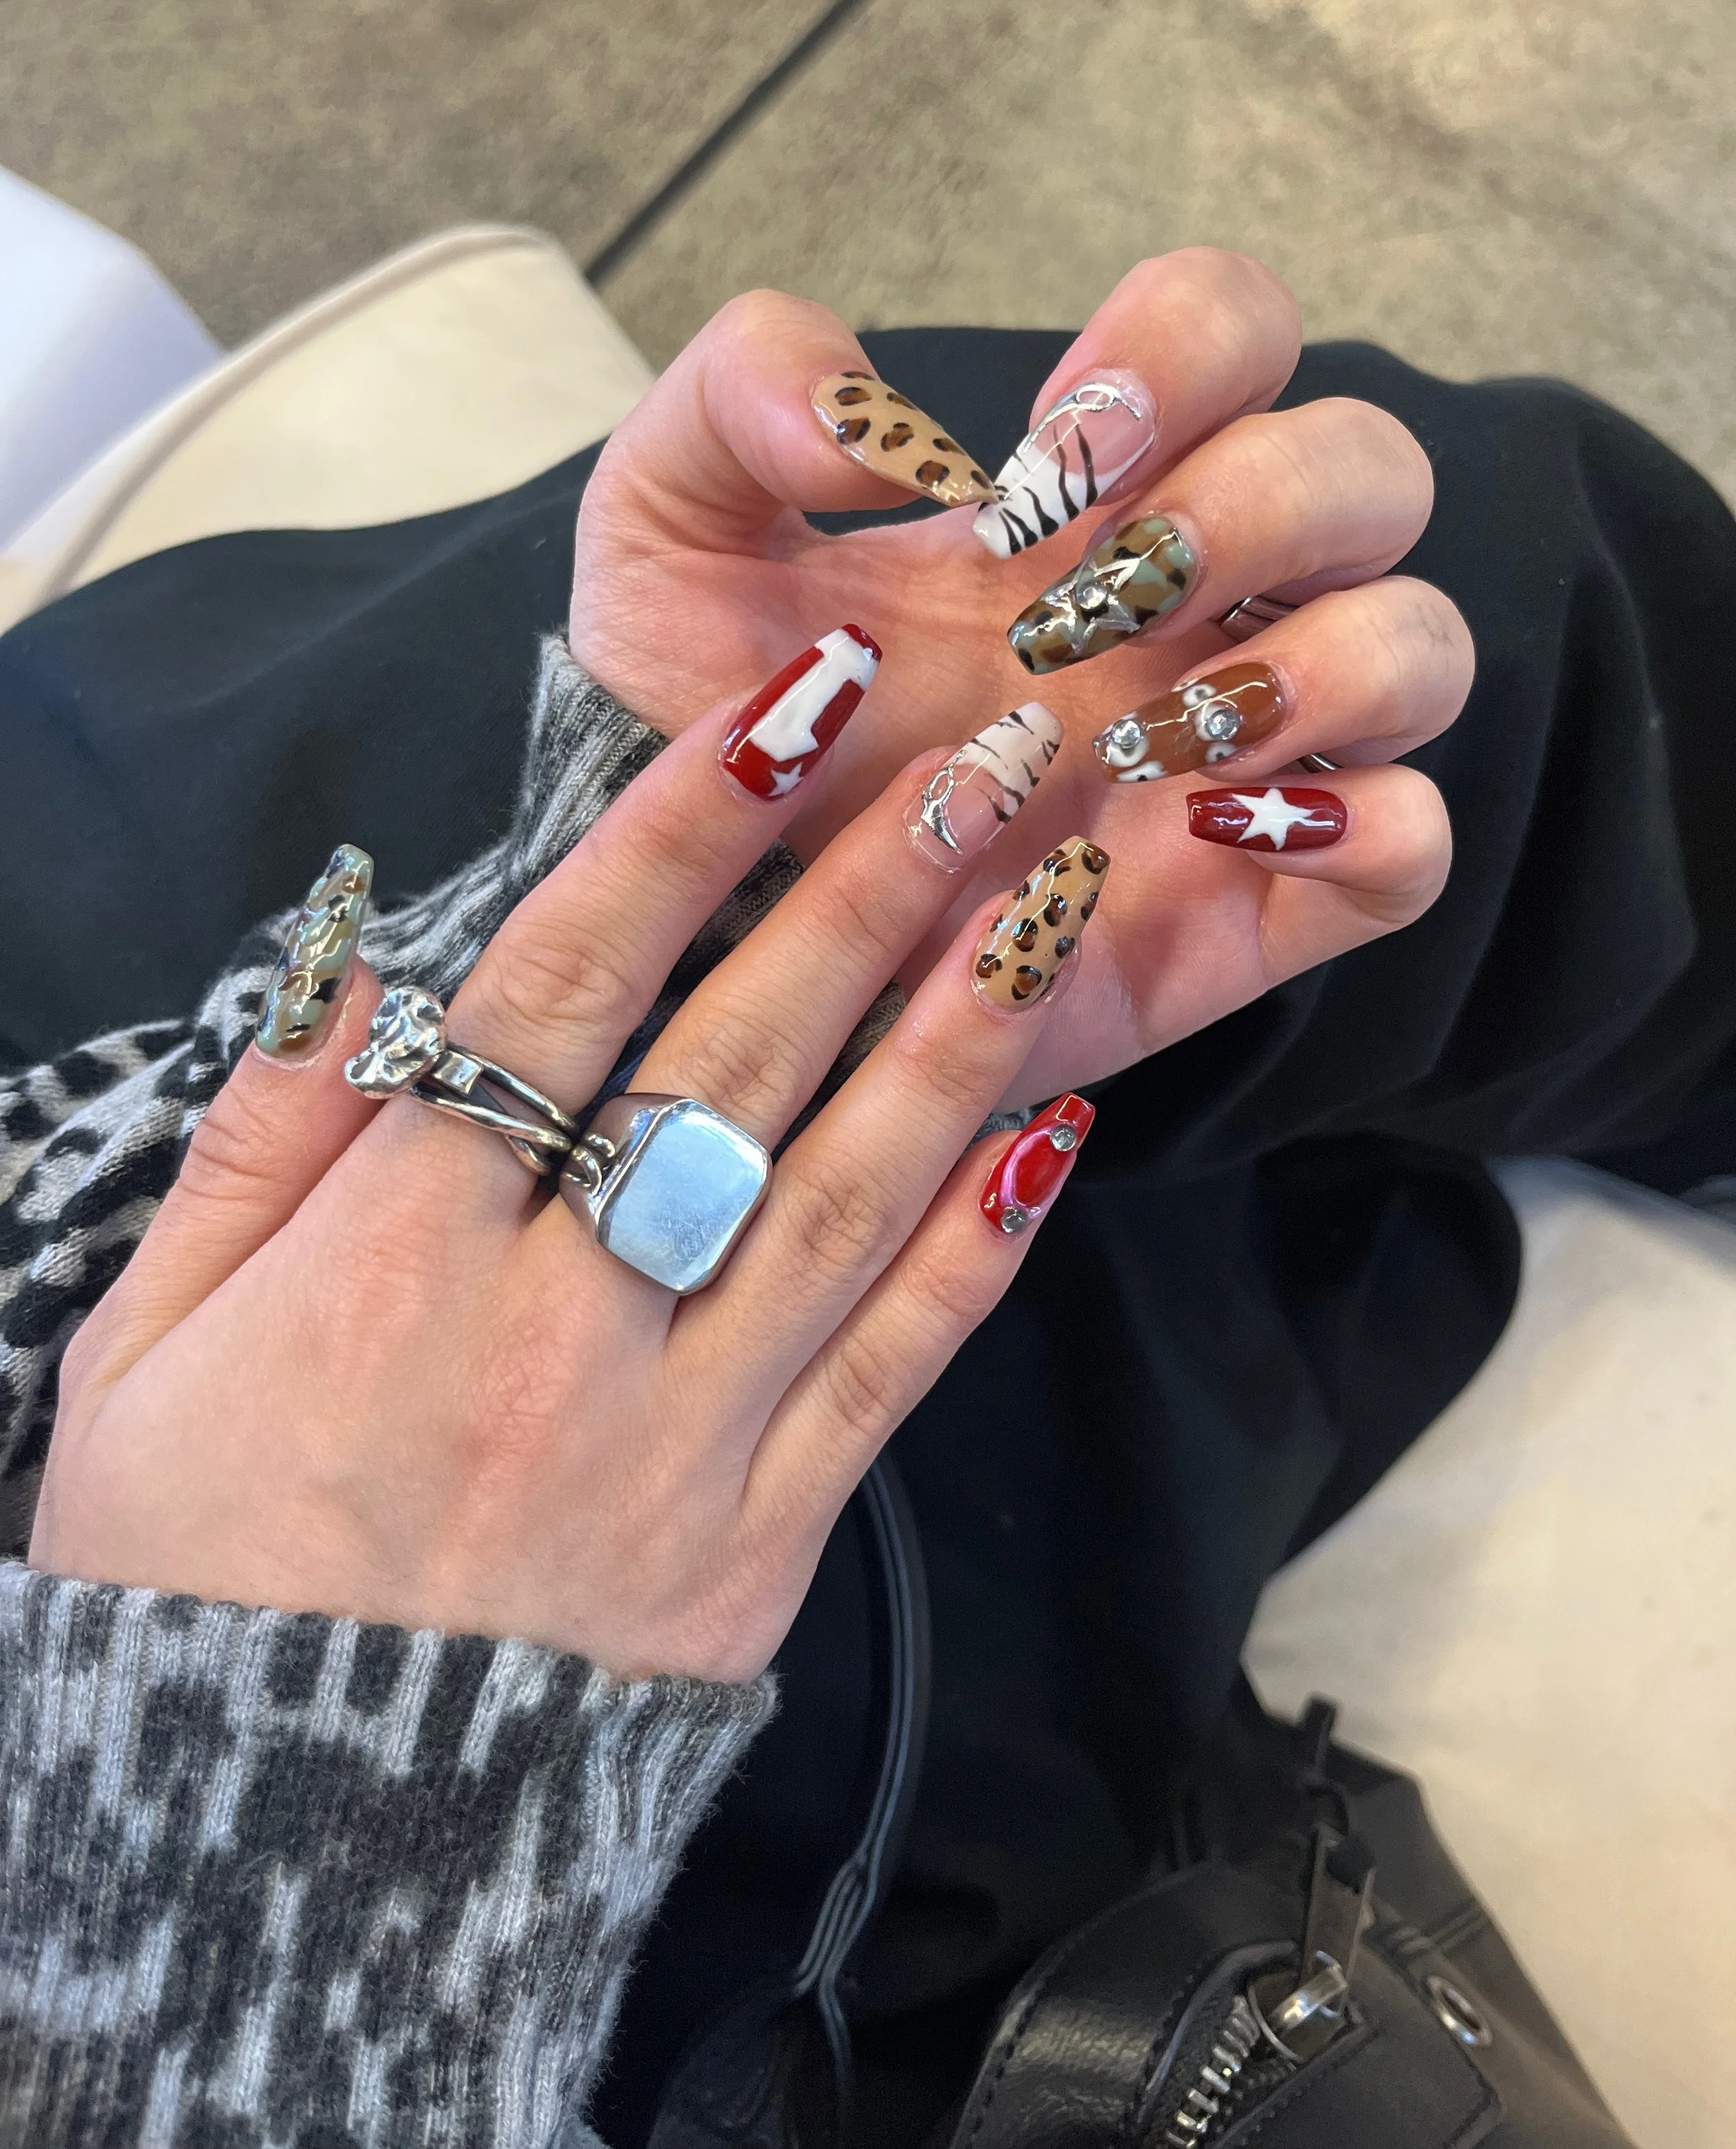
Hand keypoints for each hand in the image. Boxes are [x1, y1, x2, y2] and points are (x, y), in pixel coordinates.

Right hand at [33, 681, 1112, 1680]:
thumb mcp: (149, 1346)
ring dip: (962, 1027)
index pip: (559, 995)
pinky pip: (894, 1368)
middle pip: (738, 1062)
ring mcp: (682, 1434)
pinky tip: (1053, 1125)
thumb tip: (365, 956)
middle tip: (987, 750)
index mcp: (398, 1257)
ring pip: (850, 1193)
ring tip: (1060, 886)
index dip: (678, 836)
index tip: (780, 713)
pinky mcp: (763, 1538)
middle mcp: (560, 1323)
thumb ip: (268, 1141)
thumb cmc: (195, 1568)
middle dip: (868, 890)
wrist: (276, 1854)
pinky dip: (979, 1244)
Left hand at [569, 252, 1469, 1108]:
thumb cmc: (702, 732)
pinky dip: (1360, 825)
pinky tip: (1199, 831)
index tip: (1052, 459)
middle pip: (1369, 470)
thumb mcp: (662, 542)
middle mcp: (1190, 608)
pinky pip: (1414, 844)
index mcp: (1080, 499)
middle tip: (1092, 603)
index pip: (1234, 332)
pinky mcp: (1252, 904)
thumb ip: (733, 401)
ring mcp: (1236, 756)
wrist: (707, 940)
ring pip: (1420, 647)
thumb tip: (876, 418)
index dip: (1186, 351)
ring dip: (1313, 666)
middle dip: (1260, 506)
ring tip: (1139, 739)